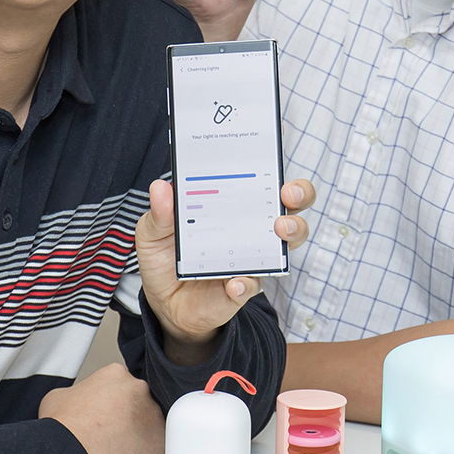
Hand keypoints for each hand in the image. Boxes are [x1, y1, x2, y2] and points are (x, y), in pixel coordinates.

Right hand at [39, 362, 164, 453]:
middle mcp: (140, 389)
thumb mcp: (58, 396)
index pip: (123, 386)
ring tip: (118, 450)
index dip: (114, 404)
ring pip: (152, 425)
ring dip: (140, 436)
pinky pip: (161, 449)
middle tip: (113, 434)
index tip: (107, 417)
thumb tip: (77, 399)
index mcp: (117, 375)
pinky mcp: (161, 444)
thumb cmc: (62, 429)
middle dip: (129, 418)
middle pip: (141, 403)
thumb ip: (77, 391)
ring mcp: (154, 415)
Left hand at [134, 177, 315, 365]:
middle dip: (299, 194)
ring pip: (288, 242)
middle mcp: (251, 227)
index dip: (275, 162)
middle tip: (288, 193)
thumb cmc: (166, 257)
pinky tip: (233, 282)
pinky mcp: (243, 287)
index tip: (275, 151)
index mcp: (231, 205)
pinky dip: (245, 282)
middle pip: (291, 205)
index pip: (262, 179)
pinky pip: (253, 284)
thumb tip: (161, 188)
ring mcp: (252, 257)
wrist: (164, 302)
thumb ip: (159, 213)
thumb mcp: (154, 232)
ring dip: (291, 231)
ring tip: (278, 230)